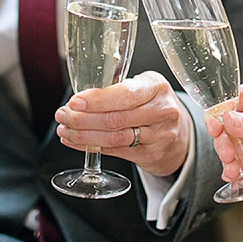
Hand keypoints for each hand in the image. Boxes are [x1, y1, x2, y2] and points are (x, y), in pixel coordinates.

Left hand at [55, 71, 190, 176]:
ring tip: (65, 130)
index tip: (75, 101)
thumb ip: (118, 89)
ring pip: (115, 137)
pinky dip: (92, 147)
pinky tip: (77, 142)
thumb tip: (80, 99)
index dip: (98, 100)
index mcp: (157, 87)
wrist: (179, 131)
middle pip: (116, 118)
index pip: (126, 95)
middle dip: (83, 118)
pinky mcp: (153, 154)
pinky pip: (117, 151)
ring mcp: (160, 135)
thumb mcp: (144, 87)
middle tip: (63, 115)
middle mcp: (162, 111)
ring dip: (84, 135)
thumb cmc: (153, 104)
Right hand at [204, 77, 242, 188]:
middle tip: (227, 152)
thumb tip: (228, 119)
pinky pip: (240, 162)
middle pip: (227, 124)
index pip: (233, 99)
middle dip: (224, 140)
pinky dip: (234, 169)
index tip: (216, 127)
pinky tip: (234, 175)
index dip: (221, 113)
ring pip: (231, 145)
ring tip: (232, 168)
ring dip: (228, 157)